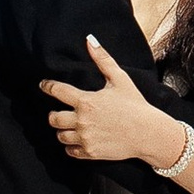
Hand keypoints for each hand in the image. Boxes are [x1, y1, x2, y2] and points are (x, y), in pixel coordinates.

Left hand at [42, 34, 171, 168]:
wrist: (148, 133)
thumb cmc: (136, 105)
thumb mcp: (120, 79)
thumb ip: (103, 60)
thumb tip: (90, 40)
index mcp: (86, 101)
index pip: (57, 91)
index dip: (47, 86)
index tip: (44, 85)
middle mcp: (82, 120)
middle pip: (53, 118)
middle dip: (53, 115)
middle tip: (59, 113)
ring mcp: (85, 138)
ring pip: (60, 136)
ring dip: (62, 131)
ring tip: (70, 127)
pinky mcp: (90, 152)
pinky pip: (70, 151)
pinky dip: (72, 146)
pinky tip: (79, 140)